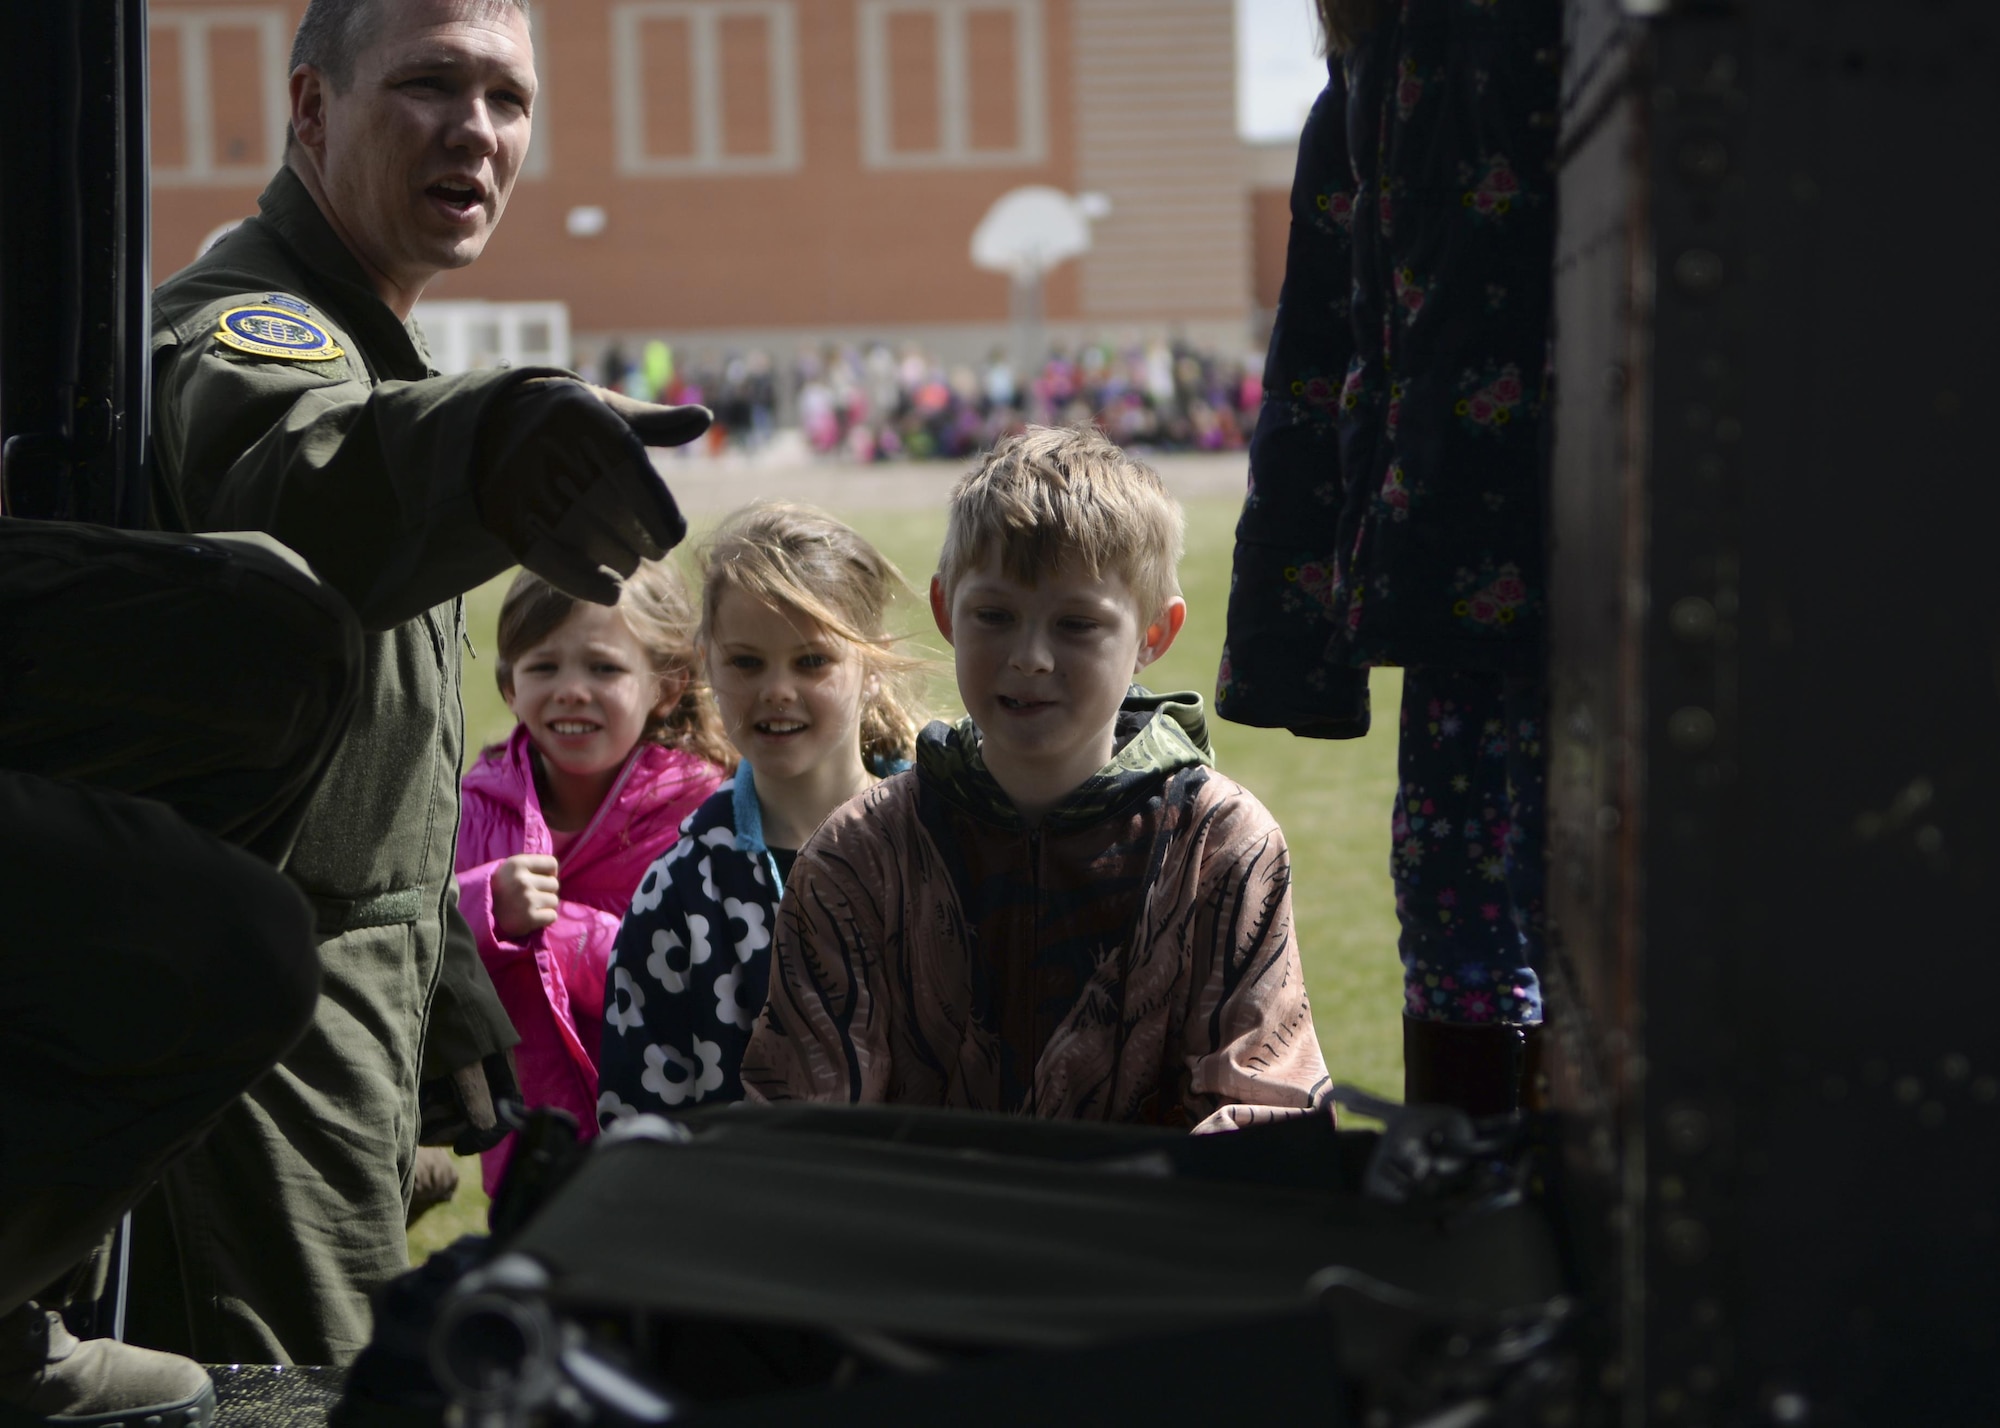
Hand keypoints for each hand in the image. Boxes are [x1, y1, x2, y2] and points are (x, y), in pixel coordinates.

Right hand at [474, 378, 710, 603]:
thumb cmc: (573, 425)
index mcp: (585, 419)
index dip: (659, 512)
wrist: (496, 429)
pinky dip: (588, 585)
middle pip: (614, 512)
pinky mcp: (509, 521)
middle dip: (643, 540)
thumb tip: (704, 418)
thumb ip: (657, 423)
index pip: (631, 473)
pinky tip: (611, 591)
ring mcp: (527, 487)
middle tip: (654, 550)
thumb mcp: (610, 412)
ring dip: (621, 561)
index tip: (674, 536)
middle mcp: (553, 451)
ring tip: (629, 560)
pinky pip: (553, 563)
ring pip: (588, 540)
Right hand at [491, 853, 559, 939]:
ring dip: (545, 906)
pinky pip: (552, 916)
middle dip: (545, 891)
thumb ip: (530, 866)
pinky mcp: (529, 918)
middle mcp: (522, 880)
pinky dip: (544, 919)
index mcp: (517, 864)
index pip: (552, 864)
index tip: (538, 880)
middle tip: (530, 897)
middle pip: (554, 884)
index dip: (548, 873)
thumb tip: (555, 870)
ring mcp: (527, 899)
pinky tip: (531, 917)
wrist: (479, 915)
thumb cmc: (499, 890)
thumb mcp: (510, 869)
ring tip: (528, 907)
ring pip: (554, 901)